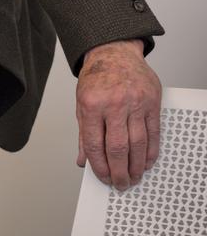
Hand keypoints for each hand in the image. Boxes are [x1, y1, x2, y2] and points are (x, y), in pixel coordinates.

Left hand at [76, 39, 160, 188]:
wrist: (113, 52)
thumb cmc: (95, 78)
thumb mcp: (81, 103)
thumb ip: (84, 134)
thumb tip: (84, 161)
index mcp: (91, 105)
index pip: (95, 144)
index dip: (99, 166)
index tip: (103, 178)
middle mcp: (114, 104)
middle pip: (118, 147)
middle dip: (119, 171)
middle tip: (121, 184)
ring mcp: (135, 102)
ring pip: (138, 143)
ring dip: (137, 165)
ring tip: (134, 177)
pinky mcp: (152, 102)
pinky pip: (154, 132)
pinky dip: (151, 151)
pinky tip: (147, 162)